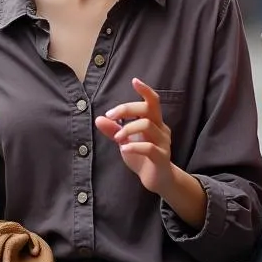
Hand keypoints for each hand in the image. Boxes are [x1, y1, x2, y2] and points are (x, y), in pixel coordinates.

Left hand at [96, 78, 173, 195]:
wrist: (157, 181)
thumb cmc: (142, 158)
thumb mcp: (125, 142)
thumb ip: (114, 130)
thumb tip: (98, 119)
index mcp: (154, 122)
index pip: (153, 101)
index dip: (145, 90)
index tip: (134, 80)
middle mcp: (161, 128)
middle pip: (148, 109)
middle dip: (126, 109)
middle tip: (110, 115)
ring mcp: (163, 142)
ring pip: (147, 125)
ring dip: (127, 129)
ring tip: (116, 138)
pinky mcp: (162, 157)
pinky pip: (149, 147)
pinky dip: (134, 146)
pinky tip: (123, 149)